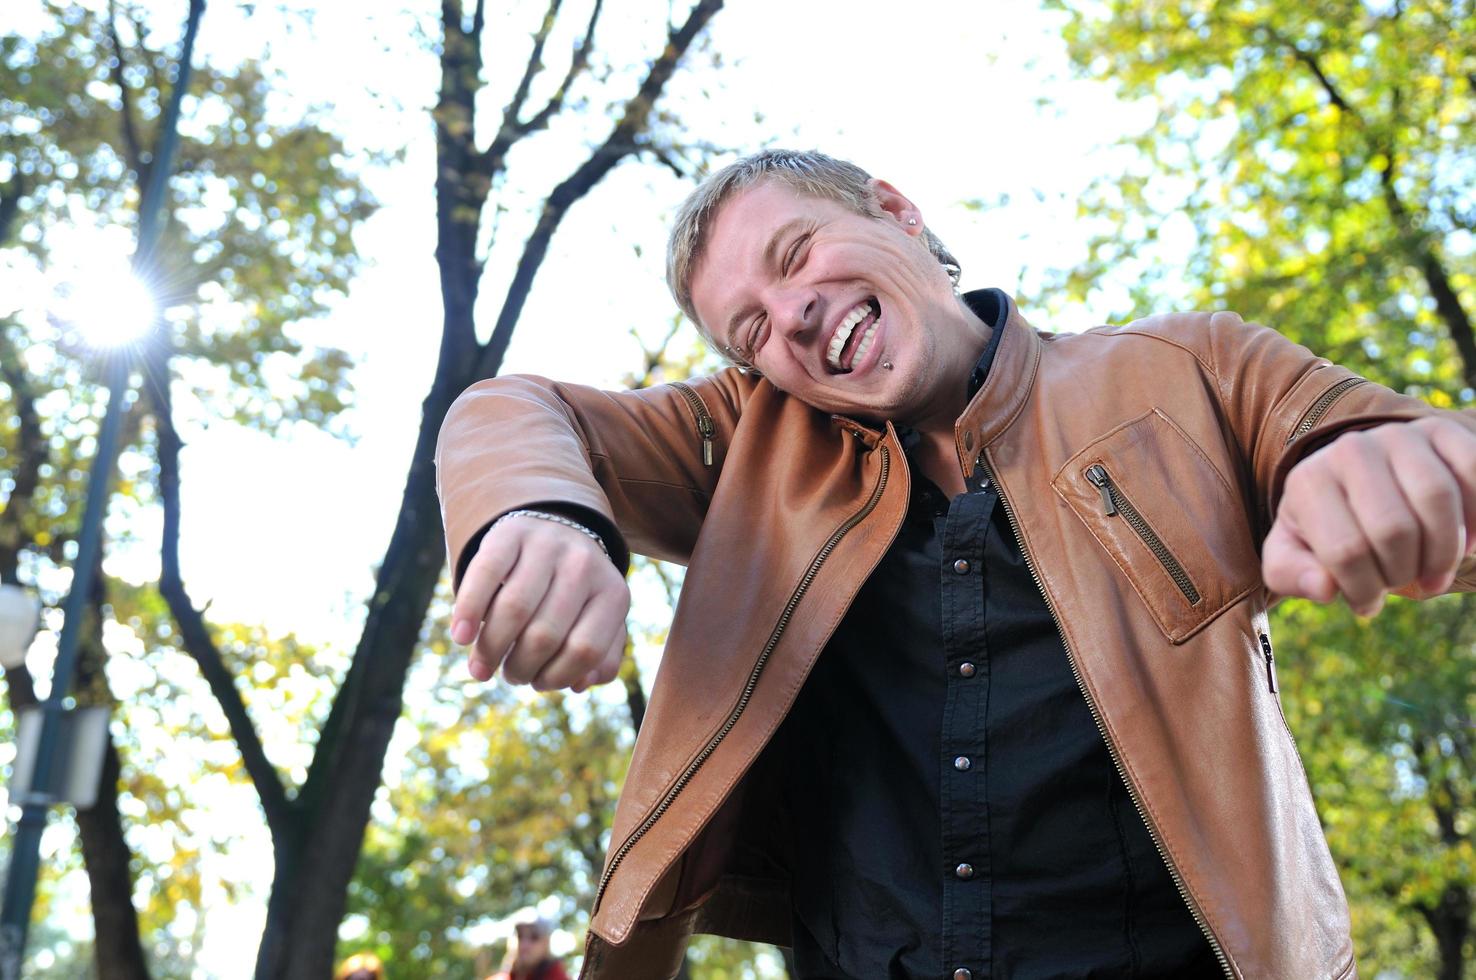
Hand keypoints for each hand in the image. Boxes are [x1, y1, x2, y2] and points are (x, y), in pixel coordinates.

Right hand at [450, 513, 629, 691]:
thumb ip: (602, 656)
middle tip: (511, 676)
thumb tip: (579, 685)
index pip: (586, 650)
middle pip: (545, 634)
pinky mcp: (509, 533)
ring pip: (513, 609)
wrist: (554, 530)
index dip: (557, 677)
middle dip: (521, 668)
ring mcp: (546, 545)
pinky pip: (485, 574)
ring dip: (491, 649)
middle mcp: (584, 565)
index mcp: (612, 593)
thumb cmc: (575, 593)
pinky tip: (461, 637)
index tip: (539, 683)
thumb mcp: (600, 620)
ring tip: (482, 669)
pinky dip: (469, 611)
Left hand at [1263, 416, 1475, 615]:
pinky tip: (1468, 545)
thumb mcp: (1292, 554)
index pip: (1346, 550)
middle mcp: (1350, 450)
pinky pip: (1473, 471)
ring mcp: (1397, 436)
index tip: (1367, 603)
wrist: (1355, 480)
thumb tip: (1324, 588)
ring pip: (1437, 499)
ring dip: (1444, 553)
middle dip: (1403, 572)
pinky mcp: (1440, 431)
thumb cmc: (1324, 528)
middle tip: (1401, 583)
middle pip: (1395, 529)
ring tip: (1433, 574)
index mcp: (1308, 481)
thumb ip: (1293, 575)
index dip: (1364, 590)